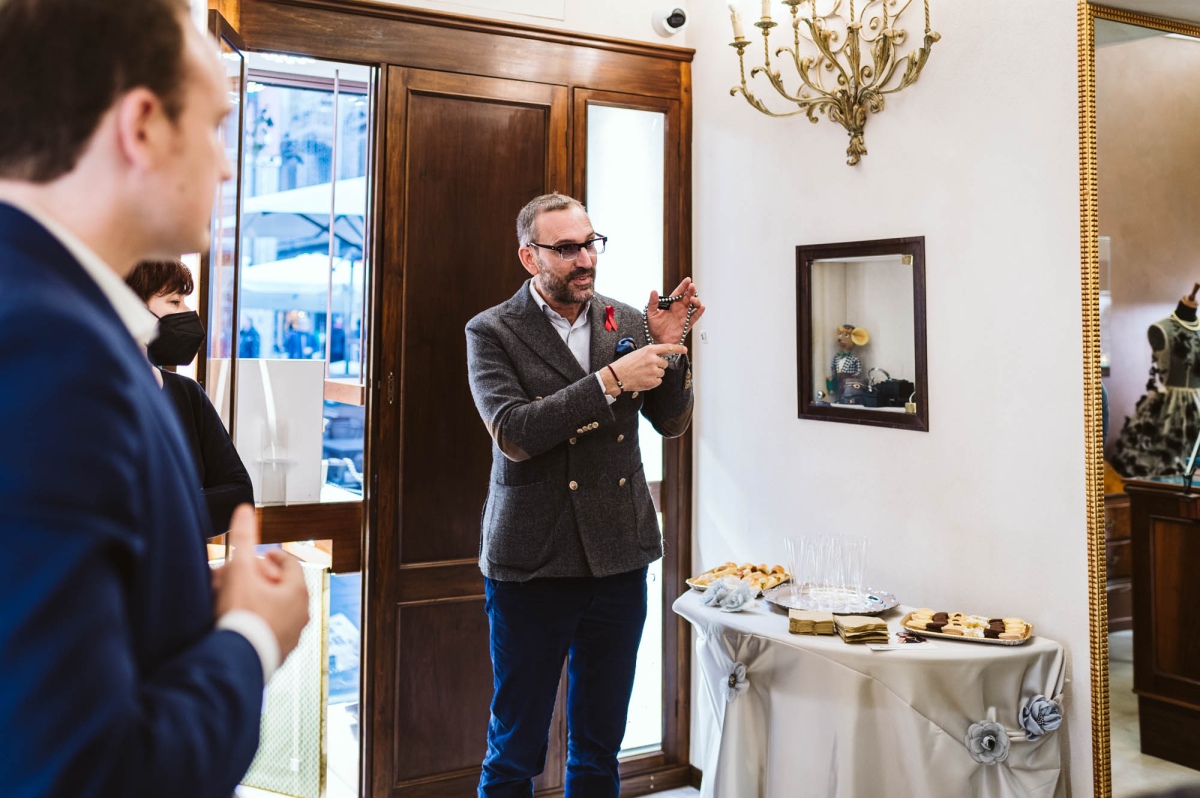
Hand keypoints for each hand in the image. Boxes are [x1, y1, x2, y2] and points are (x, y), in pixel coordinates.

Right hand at [212, 505, 309, 659]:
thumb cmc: (242, 616)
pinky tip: (239, 621)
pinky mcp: (279, 652)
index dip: (271, 556)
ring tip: (237, 598)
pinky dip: (257, 620)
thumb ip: (243, 538)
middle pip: (281, 586)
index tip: (257, 555)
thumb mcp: (240, 571)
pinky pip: (270, 629)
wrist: (237, 661)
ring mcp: (292, 635)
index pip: (288, 563)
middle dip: (259, 578)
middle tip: (241, 576)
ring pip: (276, 609)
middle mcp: (301, 613)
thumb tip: (245, 510)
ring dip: (258, 600)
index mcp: (298, 591)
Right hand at [605, 343, 687, 393]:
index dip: (678, 349)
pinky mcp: (652, 381)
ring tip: (644, 373)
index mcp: (649, 350)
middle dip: (659, 366)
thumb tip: (661, 356)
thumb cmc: (626, 364)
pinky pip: (659, 381)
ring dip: (655, 374)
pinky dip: (653, 381)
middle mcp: (653, 360)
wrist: (617, 376)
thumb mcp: (638, 353)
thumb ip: (650, 353)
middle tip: (647, 367)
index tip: (685, 350)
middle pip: (665, 363)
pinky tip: (644, 379)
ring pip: (662, 373)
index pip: (668, 348)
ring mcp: (653, 371)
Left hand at [647, 277, 705, 344]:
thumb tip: (653, 291)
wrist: (659, 341)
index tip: (688, 280)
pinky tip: (701, 307)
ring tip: (692, 300)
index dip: (683, 286)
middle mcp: (679, 309)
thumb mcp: (651, 314)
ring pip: (693, 306)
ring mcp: (684, 316)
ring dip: (695, 301)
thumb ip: (652, 303)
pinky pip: (695, 317)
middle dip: (691, 291)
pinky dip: (699, 312)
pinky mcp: (687, 324)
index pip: (678, 293)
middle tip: (692, 287)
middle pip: (687, 297)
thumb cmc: (654, 328)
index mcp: (671, 305)